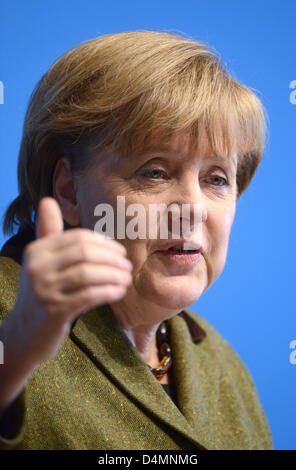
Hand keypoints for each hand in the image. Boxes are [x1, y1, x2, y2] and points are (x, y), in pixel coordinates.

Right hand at [11, 197, 132, 364]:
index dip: (104, 243)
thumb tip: (48, 200)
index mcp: (36, 251)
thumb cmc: (41, 292)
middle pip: (85, 253)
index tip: (119, 251)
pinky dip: (109, 291)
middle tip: (127, 266)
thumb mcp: (40, 261)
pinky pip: (89, 295)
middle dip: (112, 258)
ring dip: (114, 275)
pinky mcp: (54, 311)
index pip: (78, 238)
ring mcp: (44, 290)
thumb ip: (48, 233)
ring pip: (89, 274)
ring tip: (126, 279)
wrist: (23, 333)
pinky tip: (119, 292)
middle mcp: (36, 267)